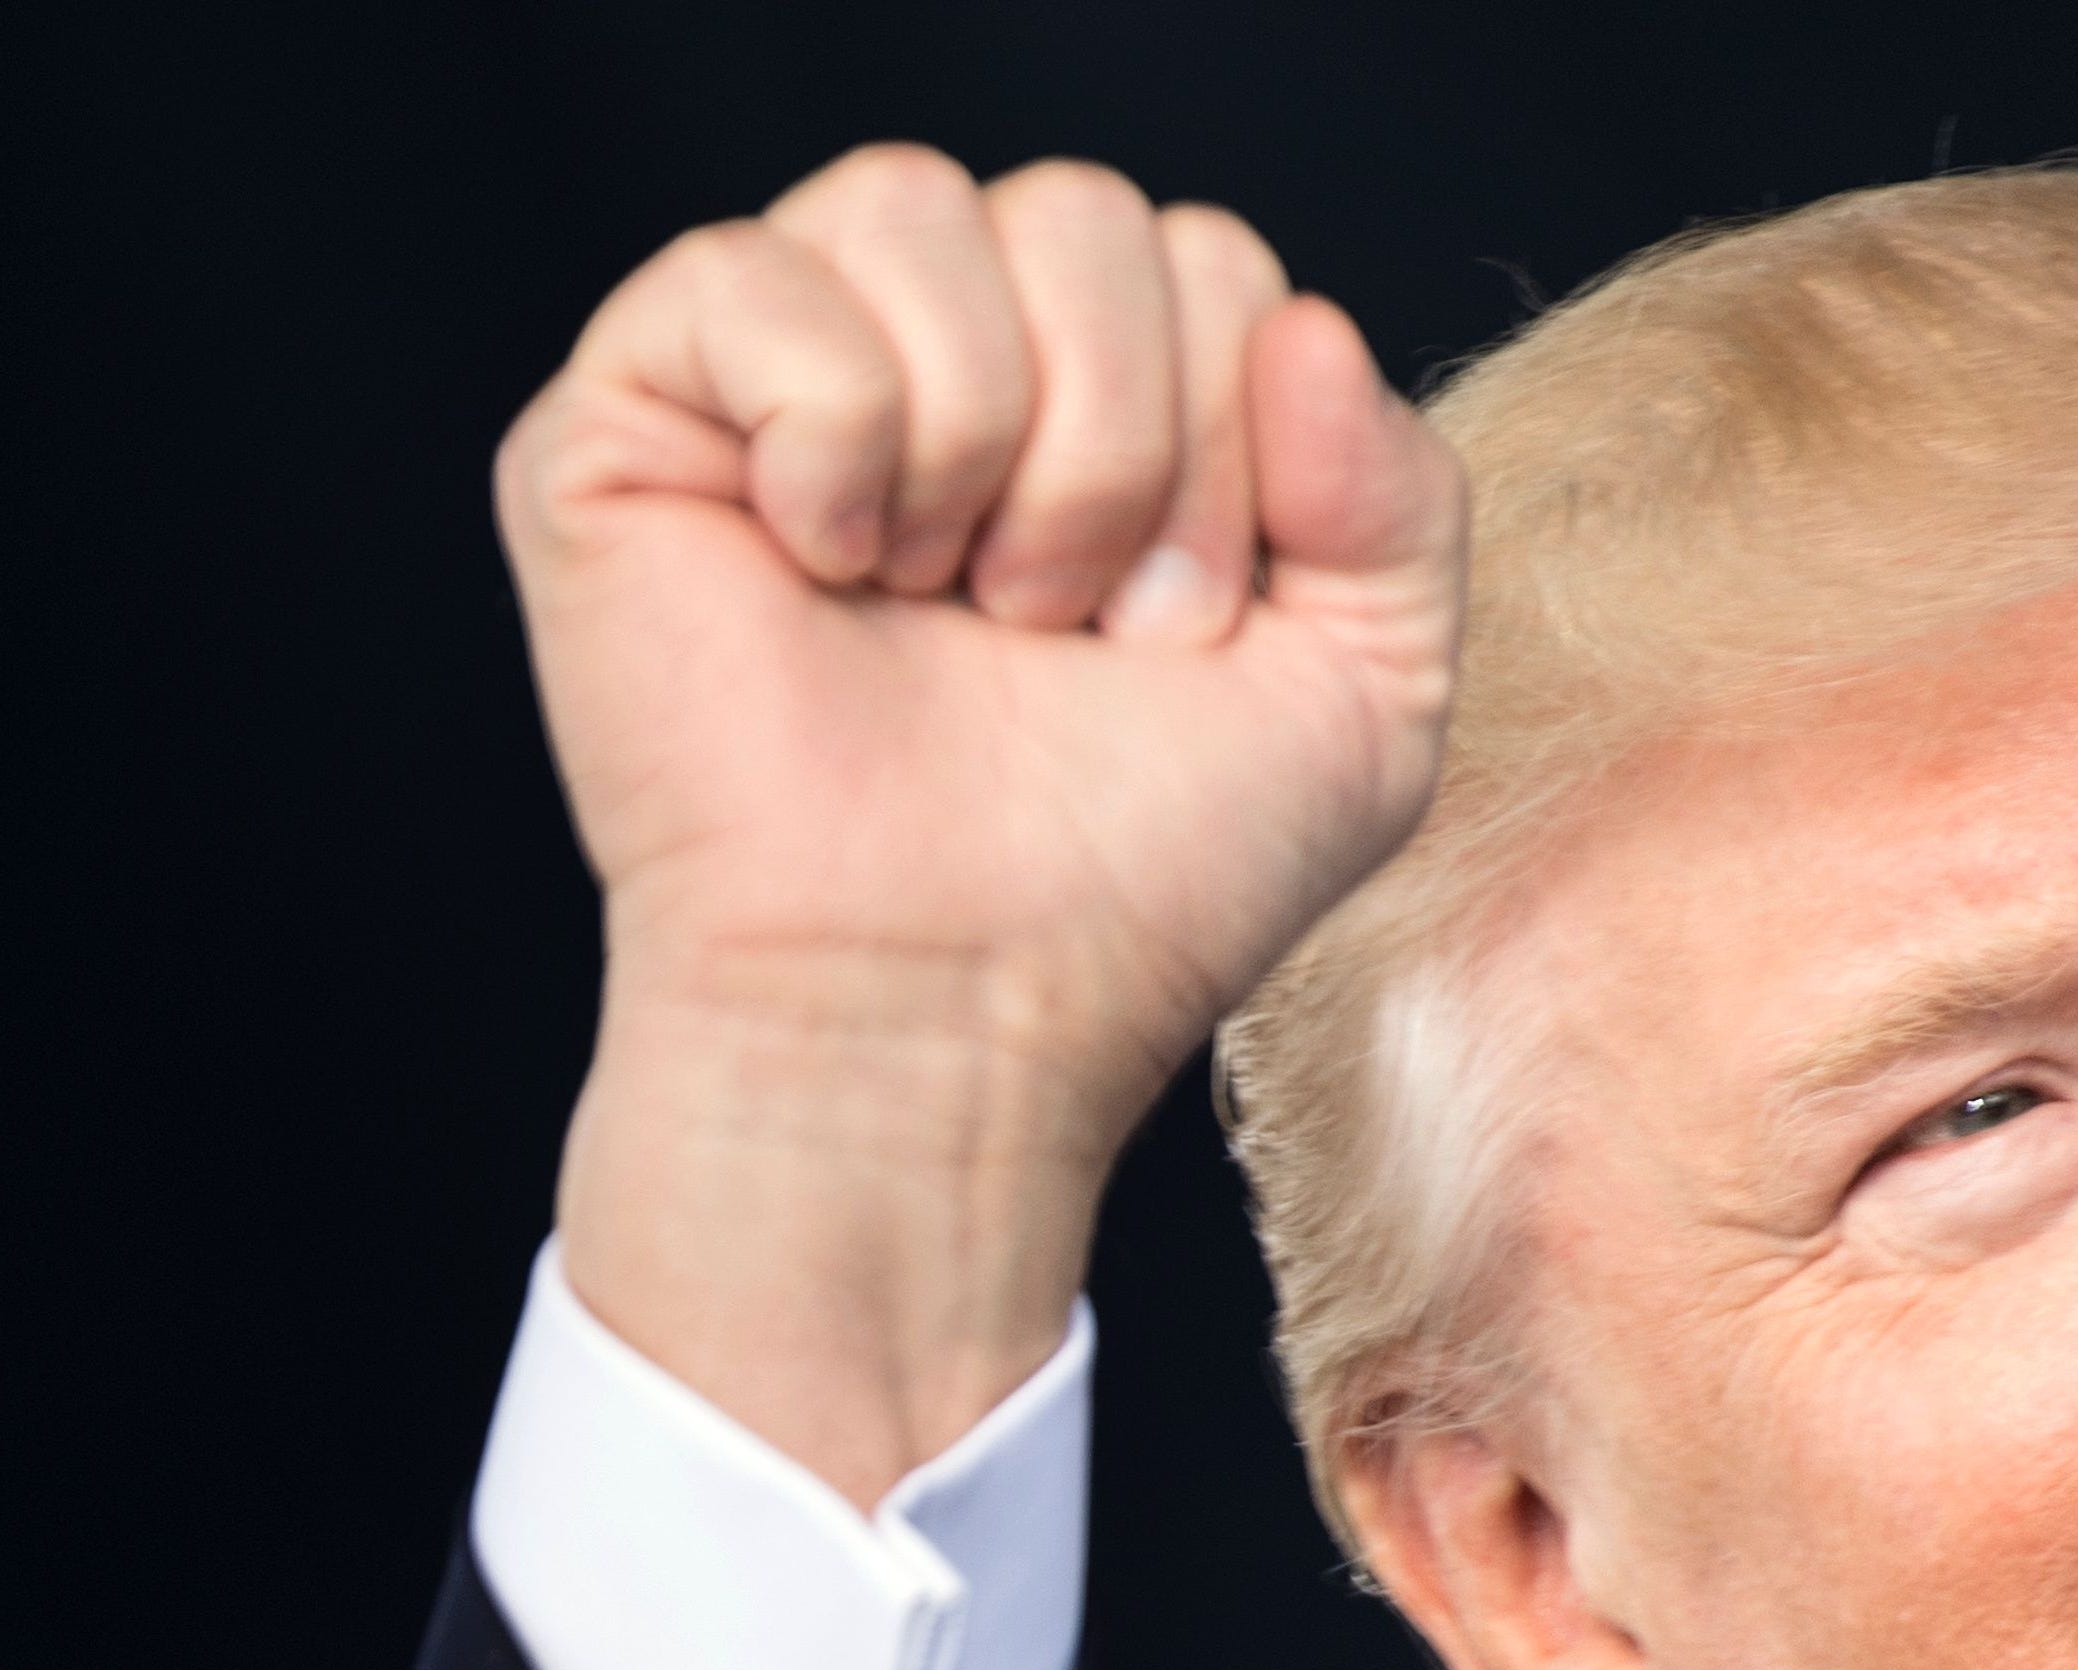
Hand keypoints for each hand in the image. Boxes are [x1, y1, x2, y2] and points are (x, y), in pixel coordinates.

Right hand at [496, 144, 1465, 1500]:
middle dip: (1122, 450)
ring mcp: (779, 378)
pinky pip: (752, 276)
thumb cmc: (1144, 880)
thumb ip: (1403, 499)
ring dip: (986, 448)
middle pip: (1084, 214)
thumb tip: (1305, 326)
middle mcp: (947, 360)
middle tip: (1062, 634)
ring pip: (918, 206)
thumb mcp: (1368, 701)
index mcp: (1105, 400)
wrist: (960, 1010)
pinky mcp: (628, 414)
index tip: (1180, 637)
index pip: (1210, 261)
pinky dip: (830, 438)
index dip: (1233, 449)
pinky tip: (822, 568)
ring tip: (951, 607)